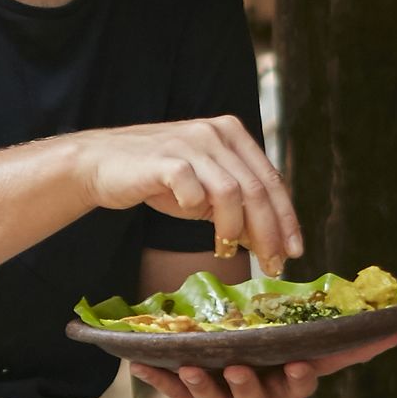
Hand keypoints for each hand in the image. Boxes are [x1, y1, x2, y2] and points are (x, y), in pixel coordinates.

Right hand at [78, 116, 301, 264]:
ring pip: (232, 192)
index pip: (271, 179)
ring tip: (226, 250)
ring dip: (234, 229)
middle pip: (256, 188)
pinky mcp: (165, 159)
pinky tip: (195, 223)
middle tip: (272, 265)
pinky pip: (194, 192)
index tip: (294, 251)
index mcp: (232, 134)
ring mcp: (190, 143)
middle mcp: (215, 133)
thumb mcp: (206, 189)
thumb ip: (237, 205)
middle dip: (269, 232)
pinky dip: (199, 211)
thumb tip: (270, 241)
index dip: (286, 218)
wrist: (102, 165)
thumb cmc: (158, 180)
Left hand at [131, 327, 396, 397]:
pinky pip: (168, 393)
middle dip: (245, 384)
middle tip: (238, 369)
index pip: (296, 385)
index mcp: (282, 387)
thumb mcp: (308, 364)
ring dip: (198, 383)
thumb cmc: (277, 378)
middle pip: (252, 397)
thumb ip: (346, 348)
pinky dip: (153, 379)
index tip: (299, 367)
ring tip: (186, 367)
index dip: (297, 379)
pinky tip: (136, 364)